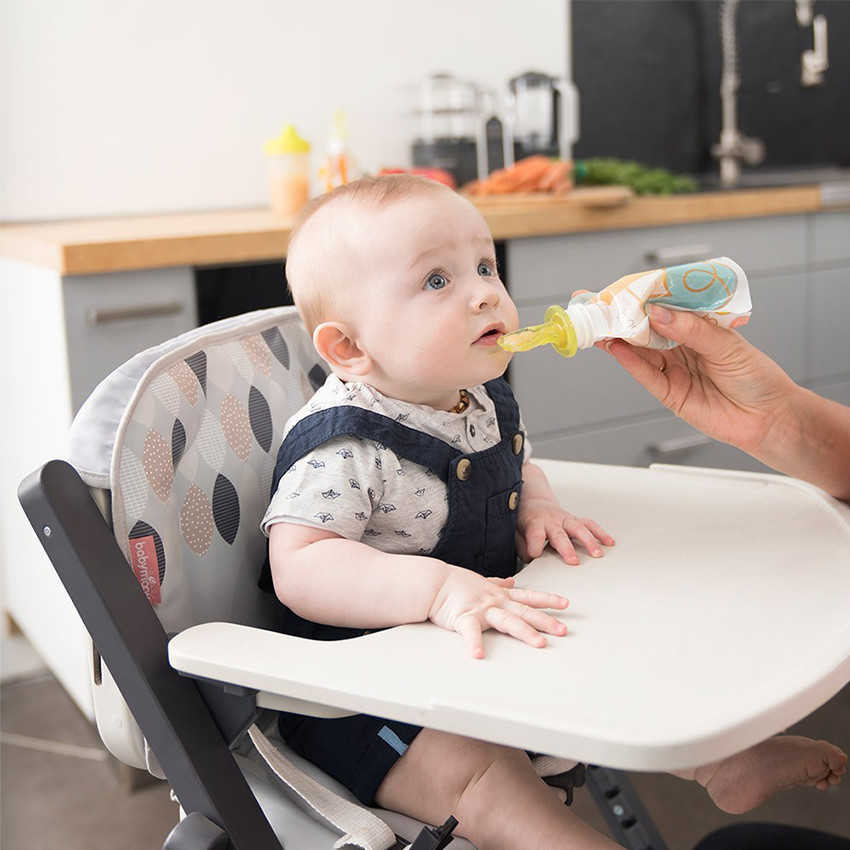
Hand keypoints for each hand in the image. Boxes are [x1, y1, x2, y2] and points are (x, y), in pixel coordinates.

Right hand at [428, 570, 567, 658]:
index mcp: (499, 595)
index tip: (566, 604)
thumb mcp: (482, 581)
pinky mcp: (464, 618)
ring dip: (525, 632)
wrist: (434, 581)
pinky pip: (470, 632)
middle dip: (545, 621)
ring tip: (539, 643)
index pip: (528, 597)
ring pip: (507, 621)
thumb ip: (498, 583)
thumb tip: (511, 581)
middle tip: (563, 630)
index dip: (548, 600)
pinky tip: (479, 654)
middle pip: (525, 612)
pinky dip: (474, 643)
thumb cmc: (456, 583)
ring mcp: (481, 610)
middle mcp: (495, 602)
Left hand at [517, 497, 614, 564]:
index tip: (534, 556)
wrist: (534, 501)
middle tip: (573, 561)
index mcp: (535, 523)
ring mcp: (565, 519)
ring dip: (589, 541)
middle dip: (567, 548)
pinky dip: (600, 533)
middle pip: (559, 534)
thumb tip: (529, 557)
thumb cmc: (526, 519)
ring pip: (579, 528)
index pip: (534, 536)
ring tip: (598, 554)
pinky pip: (589, 524)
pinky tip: (609, 542)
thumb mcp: (516, 530)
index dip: (534, 547)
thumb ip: (521, 544)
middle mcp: (551, 521)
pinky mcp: (575, 520)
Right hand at [600, 304, 797, 455]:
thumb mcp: (727, 345)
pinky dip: (628, 362)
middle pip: (646, 329)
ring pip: (640, 351)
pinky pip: (645, 375)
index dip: (645, 298)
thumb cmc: (758, 379)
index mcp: (698, 328)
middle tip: (600, 305)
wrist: (769, 419)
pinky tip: (616, 348)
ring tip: (601, 325)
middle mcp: (682, 347)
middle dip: (622, 317)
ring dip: (619, 338)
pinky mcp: (669, 394)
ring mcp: (674, 370)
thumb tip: (658, 313)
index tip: (624, 288)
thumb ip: (691, 329)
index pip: (666, 308)